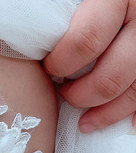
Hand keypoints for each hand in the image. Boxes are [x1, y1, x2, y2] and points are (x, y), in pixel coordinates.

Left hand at [43, 0, 135, 131]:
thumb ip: (65, 15)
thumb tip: (38, 44)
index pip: (85, 41)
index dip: (61, 63)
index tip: (49, 68)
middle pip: (110, 77)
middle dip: (80, 95)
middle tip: (64, 93)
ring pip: (133, 93)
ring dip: (105, 113)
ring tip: (84, 122)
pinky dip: (133, 114)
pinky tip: (120, 124)